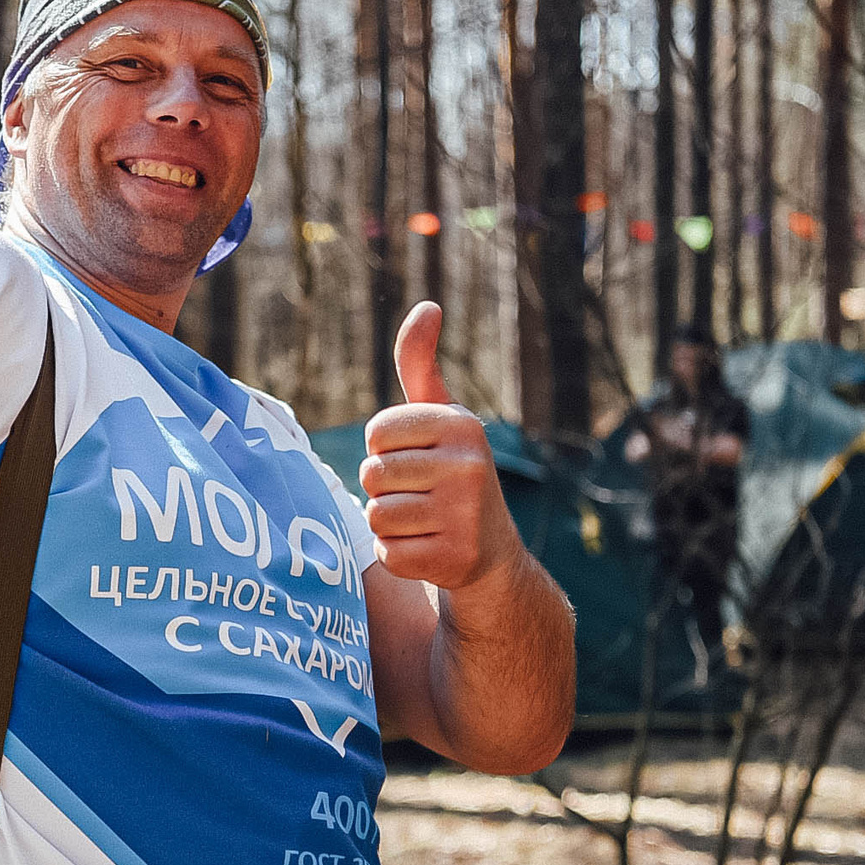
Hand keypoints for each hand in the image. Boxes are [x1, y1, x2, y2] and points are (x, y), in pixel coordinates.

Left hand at [358, 303, 518, 592]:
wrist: (492, 553)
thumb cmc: (452, 473)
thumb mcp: (440, 416)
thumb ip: (420, 365)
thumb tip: (427, 306)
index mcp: (462, 425)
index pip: (376, 432)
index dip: (384, 449)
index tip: (415, 458)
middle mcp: (469, 466)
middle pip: (372, 474)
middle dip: (384, 487)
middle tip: (420, 495)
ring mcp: (464, 515)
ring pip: (376, 514)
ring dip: (389, 522)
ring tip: (424, 521)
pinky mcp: (453, 558)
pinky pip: (387, 553)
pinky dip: (398, 554)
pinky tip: (428, 548)